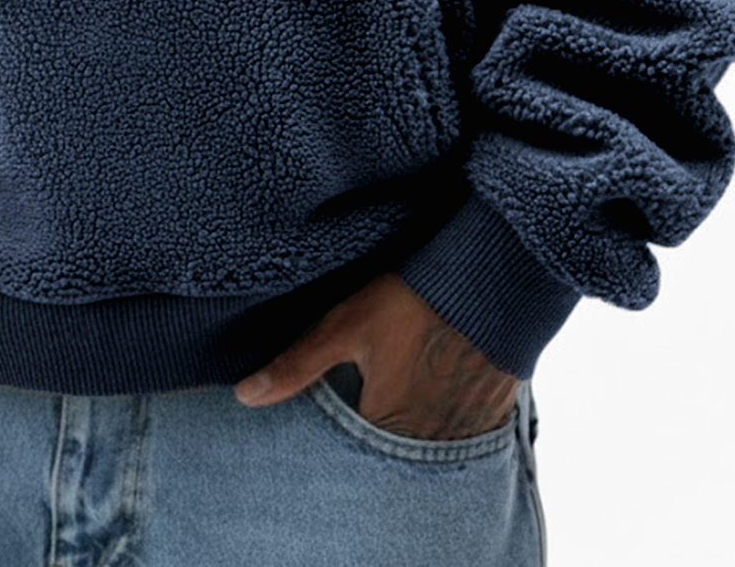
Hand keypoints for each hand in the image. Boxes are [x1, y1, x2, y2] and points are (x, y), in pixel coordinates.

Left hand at [233, 271, 520, 440]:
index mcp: (386, 424)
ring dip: (409, 430)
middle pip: (388, 455)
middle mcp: (426, 441)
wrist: (491, 279)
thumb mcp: (346, 324)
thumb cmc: (413, 299)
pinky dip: (443, 421)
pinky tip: (434, 389)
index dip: (339, 437)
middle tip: (369, 399)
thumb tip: (244, 396)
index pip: (350, 455)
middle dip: (373, 435)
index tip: (340, 408)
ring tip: (402, 392)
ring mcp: (463, 433)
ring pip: (424, 450)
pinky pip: (460, 438)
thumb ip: (297, 365)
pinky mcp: (490, 417)